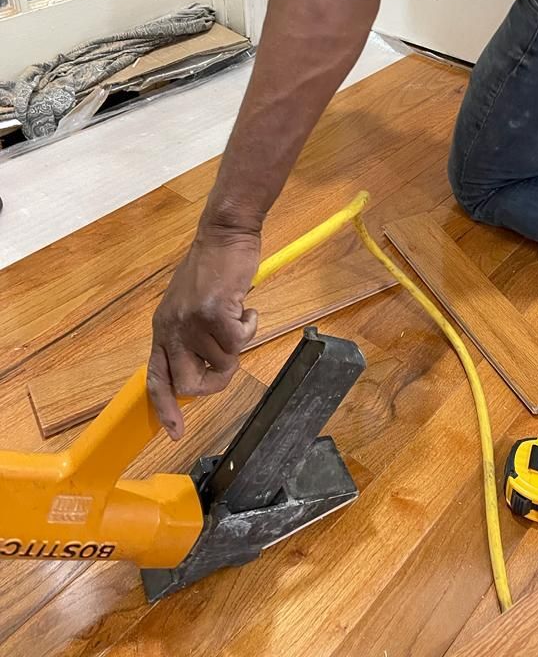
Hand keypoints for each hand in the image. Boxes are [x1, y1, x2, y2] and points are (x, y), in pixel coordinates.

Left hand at [147, 226, 260, 438]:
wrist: (224, 235)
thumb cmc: (212, 268)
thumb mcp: (189, 305)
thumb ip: (189, 336)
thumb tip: (202, 369)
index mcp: (163, 329)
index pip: (157, 378)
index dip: (166, 407)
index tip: (176, 431)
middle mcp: (172, 329)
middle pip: (191, 383)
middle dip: (217, 380)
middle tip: (230, 361)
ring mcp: (193, 323)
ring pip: (225, 361)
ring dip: (239, 342)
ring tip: (238, 315)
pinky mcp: (216, 314)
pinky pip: (241, 341)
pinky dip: (250, 326)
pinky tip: (246, 307)